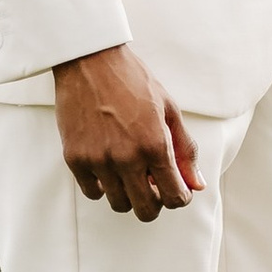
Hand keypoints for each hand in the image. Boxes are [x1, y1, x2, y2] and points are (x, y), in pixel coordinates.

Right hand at [55, 45, 200, 220]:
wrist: (90, 60)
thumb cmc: (133, 81)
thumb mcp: (169, 110)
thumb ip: (185, 150)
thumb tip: (197, 184)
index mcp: (156, 145)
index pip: (175, 197)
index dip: (180, 198)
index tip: (177, 191)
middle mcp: (127, 157)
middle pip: (146, 210)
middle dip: (155, 204)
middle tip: (153, 188)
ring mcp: (98, 160)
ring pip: (119, 204)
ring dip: (128, 194)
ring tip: (129, 172)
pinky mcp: (75, 158)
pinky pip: (92, 192)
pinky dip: (103, 185)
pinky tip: (108, 166)